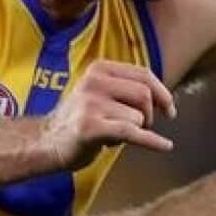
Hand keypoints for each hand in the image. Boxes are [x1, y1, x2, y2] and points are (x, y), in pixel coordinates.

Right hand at [41, 60, 176, 169]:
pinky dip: (153, 141)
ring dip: (135, 131)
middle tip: (143, 127)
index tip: (170, 109)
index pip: (144, 75)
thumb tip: (166, 98)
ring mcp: (90, 104)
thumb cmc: (80, 119)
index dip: (163, 93)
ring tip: (115, 135)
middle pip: (144, 95)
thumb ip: (127, 89)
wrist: (45, 142)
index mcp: (100, 69)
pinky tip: (165, 146)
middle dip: (150, 114)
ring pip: (138, 118)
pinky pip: (132, 132)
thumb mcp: (101, 93)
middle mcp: (94, 82)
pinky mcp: (90, 127)